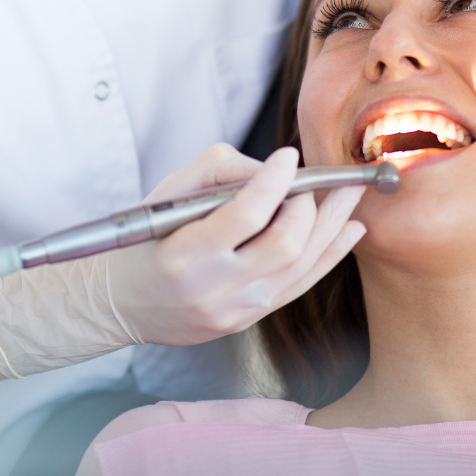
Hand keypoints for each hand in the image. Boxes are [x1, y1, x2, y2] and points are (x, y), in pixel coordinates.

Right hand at [107, 144, 365, 346]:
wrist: (124, 302)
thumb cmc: (145, 240)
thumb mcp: (166, 194)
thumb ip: (218, 171)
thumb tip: (271, 170)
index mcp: (186, 254)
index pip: (246, 214)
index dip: (275, 181)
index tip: (288, 156)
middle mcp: (215, 288)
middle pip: (285, 244)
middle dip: (310, 205)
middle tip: (316, 180)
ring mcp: (237, 309)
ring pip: (302, 265)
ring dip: (332, 225)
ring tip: (351, 195)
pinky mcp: (250, 319)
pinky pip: (301, 284)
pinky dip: (330, 254)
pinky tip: (349, 230)